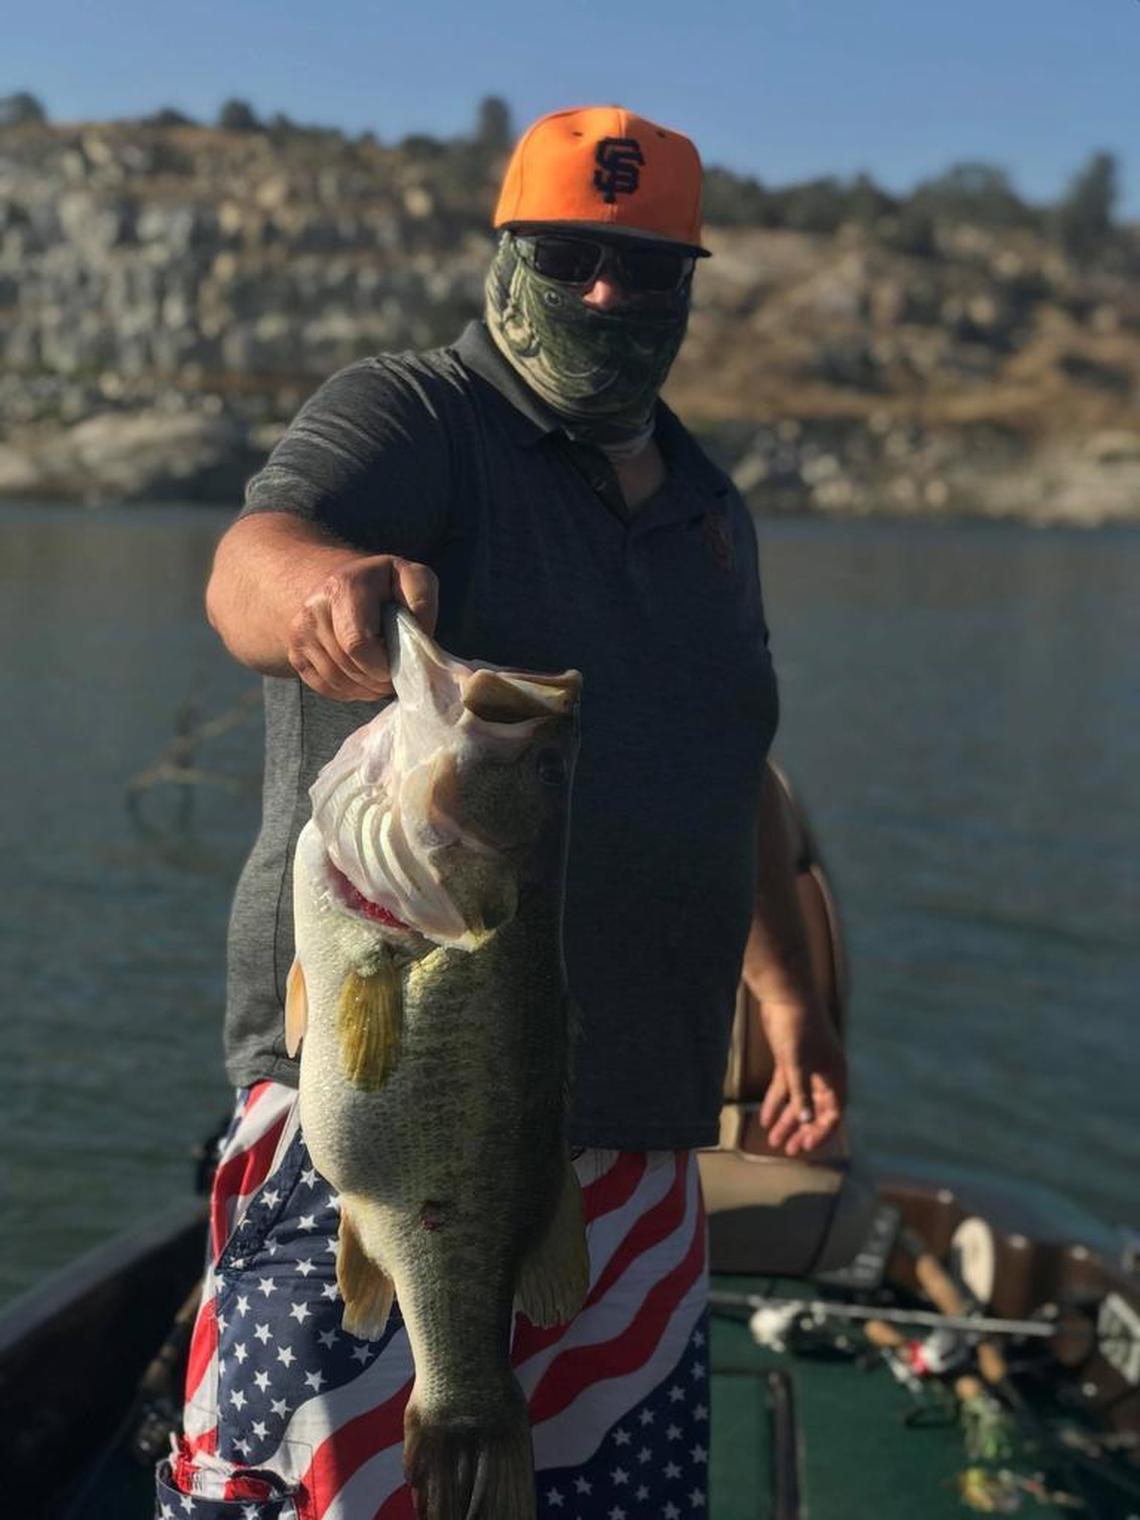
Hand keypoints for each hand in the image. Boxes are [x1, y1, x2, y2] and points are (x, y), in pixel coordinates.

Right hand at [287, 555, 437, 701]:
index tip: (397, 664)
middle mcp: (314, 607)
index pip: (357, 643)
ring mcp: (300, 631)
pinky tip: (364, 680)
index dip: (381, 665)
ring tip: (382, 680)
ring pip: (335, 680)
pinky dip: (348, 691)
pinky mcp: (295, 652)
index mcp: (344, 586)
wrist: (345, 584)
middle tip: (394, 677)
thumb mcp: (412, 578)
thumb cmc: (386, 586)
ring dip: (364, 689)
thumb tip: (417, 635)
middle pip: (347, 666)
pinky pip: (323, 686)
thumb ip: (422, 601)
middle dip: (376, 680)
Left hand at [758, 999, 846, 1157]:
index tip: (804, 1146)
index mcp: (835, 1074)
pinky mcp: (790, 1059)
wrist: (784, 994)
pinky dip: (776, 1102)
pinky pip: (785, 1087)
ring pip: (798, 1099)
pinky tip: (764, 1119)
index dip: (821, 1131)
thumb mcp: (797, 1064)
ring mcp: (807, 1065)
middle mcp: (824, 1073)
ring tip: (773, 1141)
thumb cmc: (796, 1027)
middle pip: (816, 1109)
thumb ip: (801, 1093)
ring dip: (787, 1120)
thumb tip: (808, 1120)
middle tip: (787, 1150)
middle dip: (802, 1130)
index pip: (834, 1112)